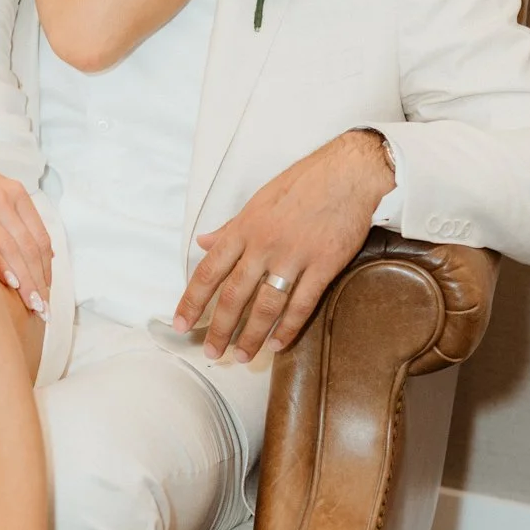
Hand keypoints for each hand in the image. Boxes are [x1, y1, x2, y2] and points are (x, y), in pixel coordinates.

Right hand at [0, 157, 53, 317]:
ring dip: (25, 279)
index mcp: (16, 194)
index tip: (47, 292)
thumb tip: (45, 256)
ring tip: (32, 303)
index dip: (46, 268)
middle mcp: (3, 199)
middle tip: (43, 308)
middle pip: (28, 247)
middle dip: (38, 281)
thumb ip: (19, 220)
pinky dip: (1, 265)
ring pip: (12, 249)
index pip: (40, 237)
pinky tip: (11, 283)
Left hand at [173, 131, 394, 360]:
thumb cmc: (303, 183)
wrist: (348, 173)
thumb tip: (204, 242)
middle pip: (234, 295)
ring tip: (242, 356)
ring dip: (251, 335)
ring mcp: (294, 256)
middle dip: (219, 329)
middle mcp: (264, 245)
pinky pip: (301, 304)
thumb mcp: (259, 201)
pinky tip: (277, 343)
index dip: (192, 301)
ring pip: (266, 306)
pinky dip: (288, 328)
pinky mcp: (323, 265)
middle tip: (211, 352)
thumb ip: (231, 227)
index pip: (209, 271)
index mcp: (245, 228)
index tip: (182, 323)